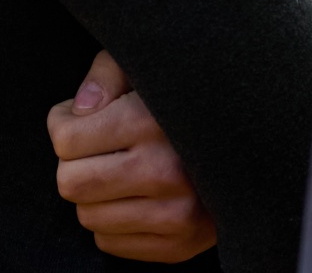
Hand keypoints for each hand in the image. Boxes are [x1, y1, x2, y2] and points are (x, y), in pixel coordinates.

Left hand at [47, 50, 215, 262]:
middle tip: (95, 146)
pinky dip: (112, 220)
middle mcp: (165, 171)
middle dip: (74, 161)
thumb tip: (78, 110)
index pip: (65, 140)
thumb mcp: (145, 66)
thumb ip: (105, 74)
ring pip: (87, 216)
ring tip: (118, 168)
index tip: (79, 117)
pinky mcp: (180, 245)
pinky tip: (134, 195)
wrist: (249, 144)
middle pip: (71, 183)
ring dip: (94, 193)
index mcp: (150, 121)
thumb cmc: (181, 98)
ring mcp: (176, 214)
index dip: (63, 124)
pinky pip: (108, 243)